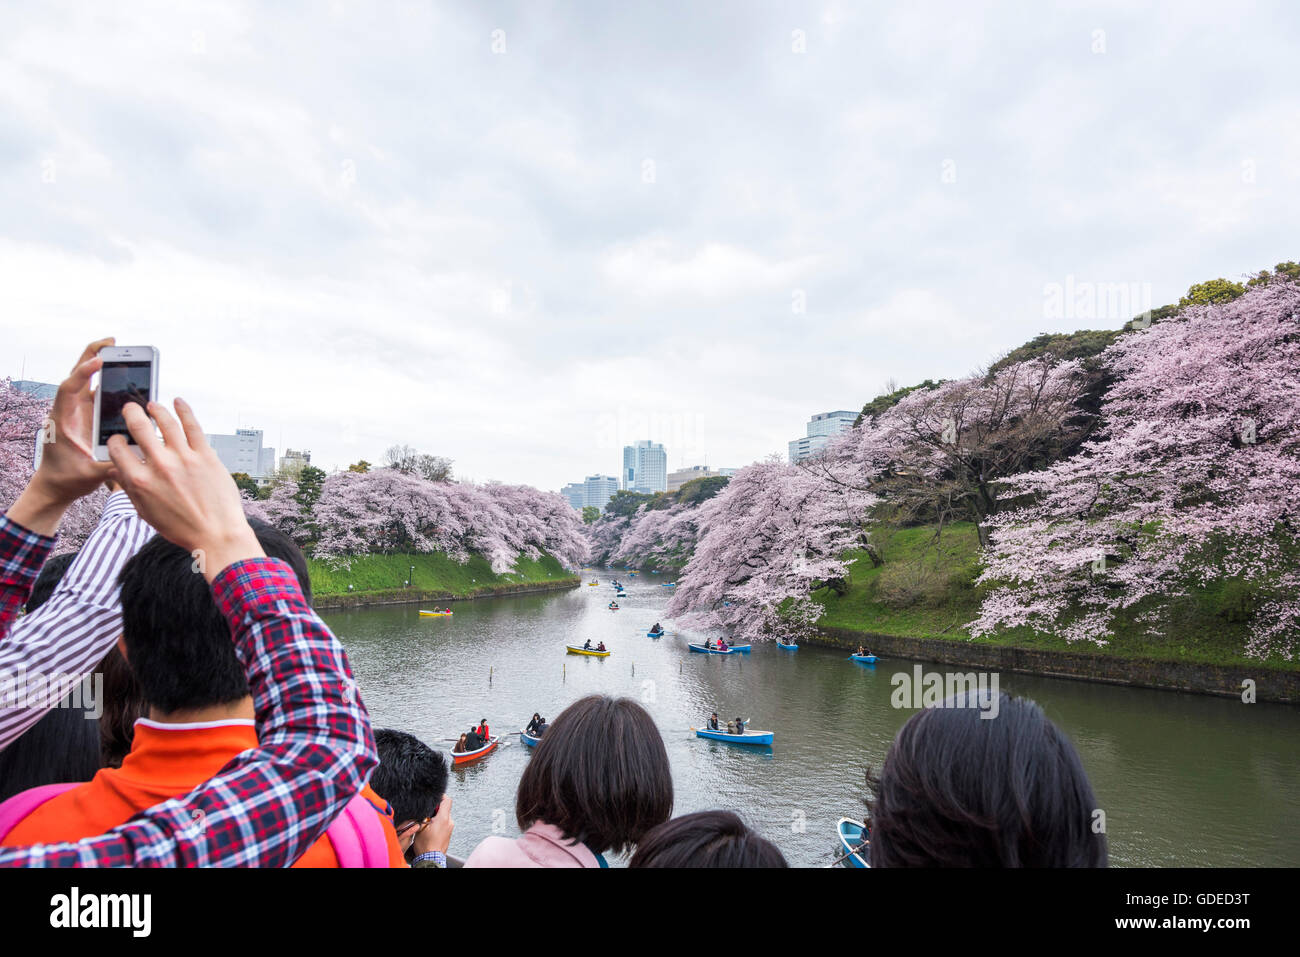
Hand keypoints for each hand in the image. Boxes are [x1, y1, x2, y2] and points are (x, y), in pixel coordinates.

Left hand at [5, 338, 114, 534]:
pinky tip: (120, 372)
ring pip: (86, 380)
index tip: (99, 362)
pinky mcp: (85, 416)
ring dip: (100, 363)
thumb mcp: (89, 474)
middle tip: (112, 342)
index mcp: (62, 420)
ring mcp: (76, 412)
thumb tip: (135, 455)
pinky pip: (94, 391)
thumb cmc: (68, 479)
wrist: (55, 485)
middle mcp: (68, 411)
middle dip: (92, 356)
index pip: (69, 389)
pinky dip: (105, 379)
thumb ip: (110, 464)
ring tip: (118, 351)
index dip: (83, 374)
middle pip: (76, 375)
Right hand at [107, 398, 262, 580]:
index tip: (118, 438)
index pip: (117, 449)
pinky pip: (193, 426)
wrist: (216, 534)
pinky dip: (184, 410)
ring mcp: (184, 458)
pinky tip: (178, 402)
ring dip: (156, 409)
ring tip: (152, 405)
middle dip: (130, 413)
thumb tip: (115, 469)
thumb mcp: (146, 512)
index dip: (114, 440)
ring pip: (166, 422)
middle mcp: (160, 466)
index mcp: (140, 482)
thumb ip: (129, 488)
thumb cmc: (181, 527)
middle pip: (138, 427)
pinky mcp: (206, 456)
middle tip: (129, 408)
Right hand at [413, 795, 453, 855]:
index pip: (447, 800)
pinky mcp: (448, 833)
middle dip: (435, 809)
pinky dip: (438, 823)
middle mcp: (449, 822)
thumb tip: (423, 809)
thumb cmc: (426, 846)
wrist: (431, 858)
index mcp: (443, 818)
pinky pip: (444, 823)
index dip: (440, 797)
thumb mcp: (420, 827)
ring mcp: (450, 828)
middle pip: (445, 808)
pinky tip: (430, 829)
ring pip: (444, 816)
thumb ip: (423, 815)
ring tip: (427, 823)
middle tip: (427, 814)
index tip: (434, 798)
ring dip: (436, 817)